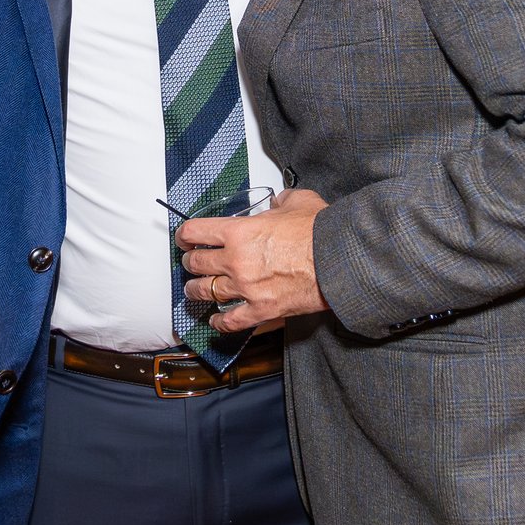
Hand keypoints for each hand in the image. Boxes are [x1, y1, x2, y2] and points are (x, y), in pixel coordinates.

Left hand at [177, 189, 328, 332]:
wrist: (339, 261)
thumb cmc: (319, 232)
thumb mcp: (297, 201)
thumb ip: (279, 201)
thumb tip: (277, 204)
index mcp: (238, 232)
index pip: (195, 232)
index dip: (184, 234)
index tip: (184, 238)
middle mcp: (235, 261)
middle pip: (195, 264)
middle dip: (189, 263)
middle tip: (190, 263)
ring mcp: (246, 289)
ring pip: (205, 293)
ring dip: (196, 291)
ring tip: (194, 291)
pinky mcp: (261, 310)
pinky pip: (230, 321)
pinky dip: (219, 322)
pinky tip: (216, 321)